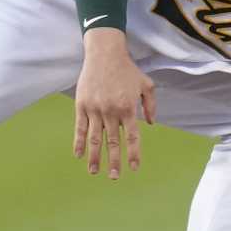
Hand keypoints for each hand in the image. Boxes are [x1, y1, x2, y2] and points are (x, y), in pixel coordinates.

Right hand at [72, 29, 155, 179]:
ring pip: (95, 139)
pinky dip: (79, 142)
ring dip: (94, 157)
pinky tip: (78, 154)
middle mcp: (111, 111)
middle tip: (114, 177)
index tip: (134, 168)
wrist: (104, 53)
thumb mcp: (146, 84)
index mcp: (128, 108)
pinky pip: (80, 128)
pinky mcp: (81, 105)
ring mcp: (94, 109)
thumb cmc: (127, 69)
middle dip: (114, 161)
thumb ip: (150, 104)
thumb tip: (151, 124)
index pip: (132, 137)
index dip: (133, 153)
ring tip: (94, 172)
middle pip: (112, 142)